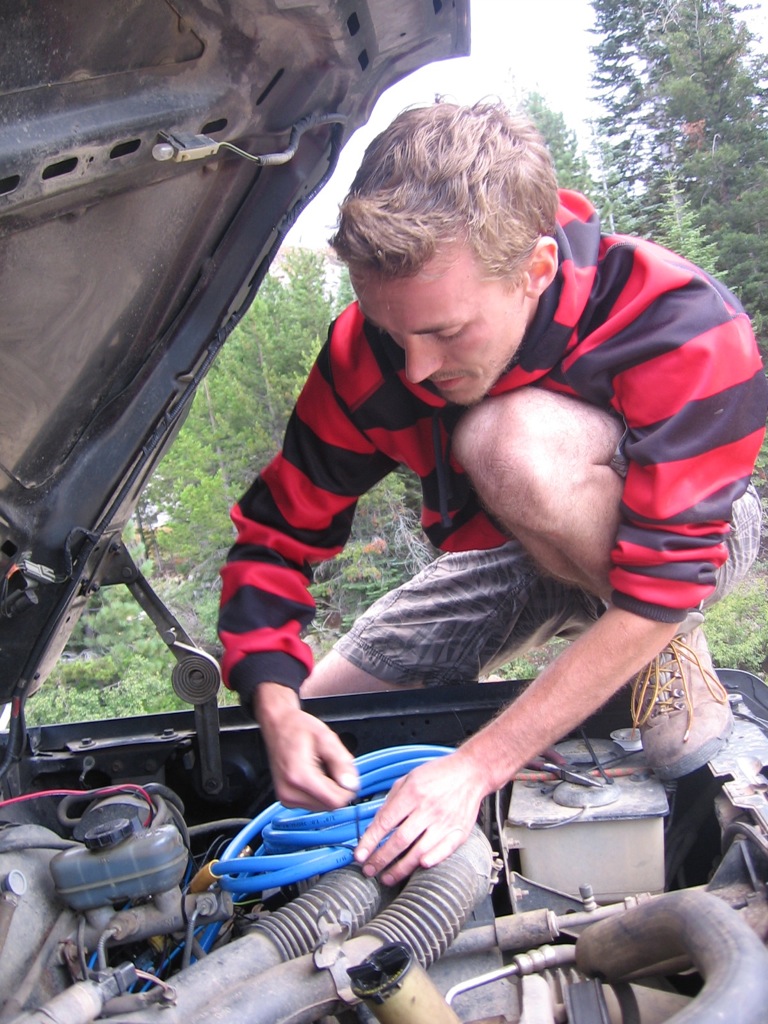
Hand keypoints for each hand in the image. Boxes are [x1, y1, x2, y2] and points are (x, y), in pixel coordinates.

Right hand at [255, 683, 358, 809]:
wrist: (277, 725)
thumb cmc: (297, 728)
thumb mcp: (326, 738)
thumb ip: (342, 762)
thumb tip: (351, 784)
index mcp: (299, 777)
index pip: (335, 801)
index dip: (347, 789)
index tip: (347, 775)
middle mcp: (290, 793)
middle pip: (329, 805)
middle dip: (337, 787)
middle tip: (331, 765)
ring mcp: (287, 798)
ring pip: (323, 806)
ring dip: (329, 790)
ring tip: (321, 768)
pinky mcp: (287, 799)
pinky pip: (314, 804)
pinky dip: (319, 791)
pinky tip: (315, 774)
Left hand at [354, 750, 486, 885]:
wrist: (471, 772)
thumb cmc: (439, 774)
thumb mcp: (409, 777)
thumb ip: (392, 800)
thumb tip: (376, 823)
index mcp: (413, 793)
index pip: (386, 822)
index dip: (370, 841)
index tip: (360, 855)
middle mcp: (428, 809)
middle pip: (400, 840)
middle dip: (381, 859)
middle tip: (369, 870)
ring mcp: (445, 822)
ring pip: (419, 851)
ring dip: (401, 868)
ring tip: (387, 877)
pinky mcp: (459, 831)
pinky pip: (444, 851)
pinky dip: (432, 860)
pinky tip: (419, 868)